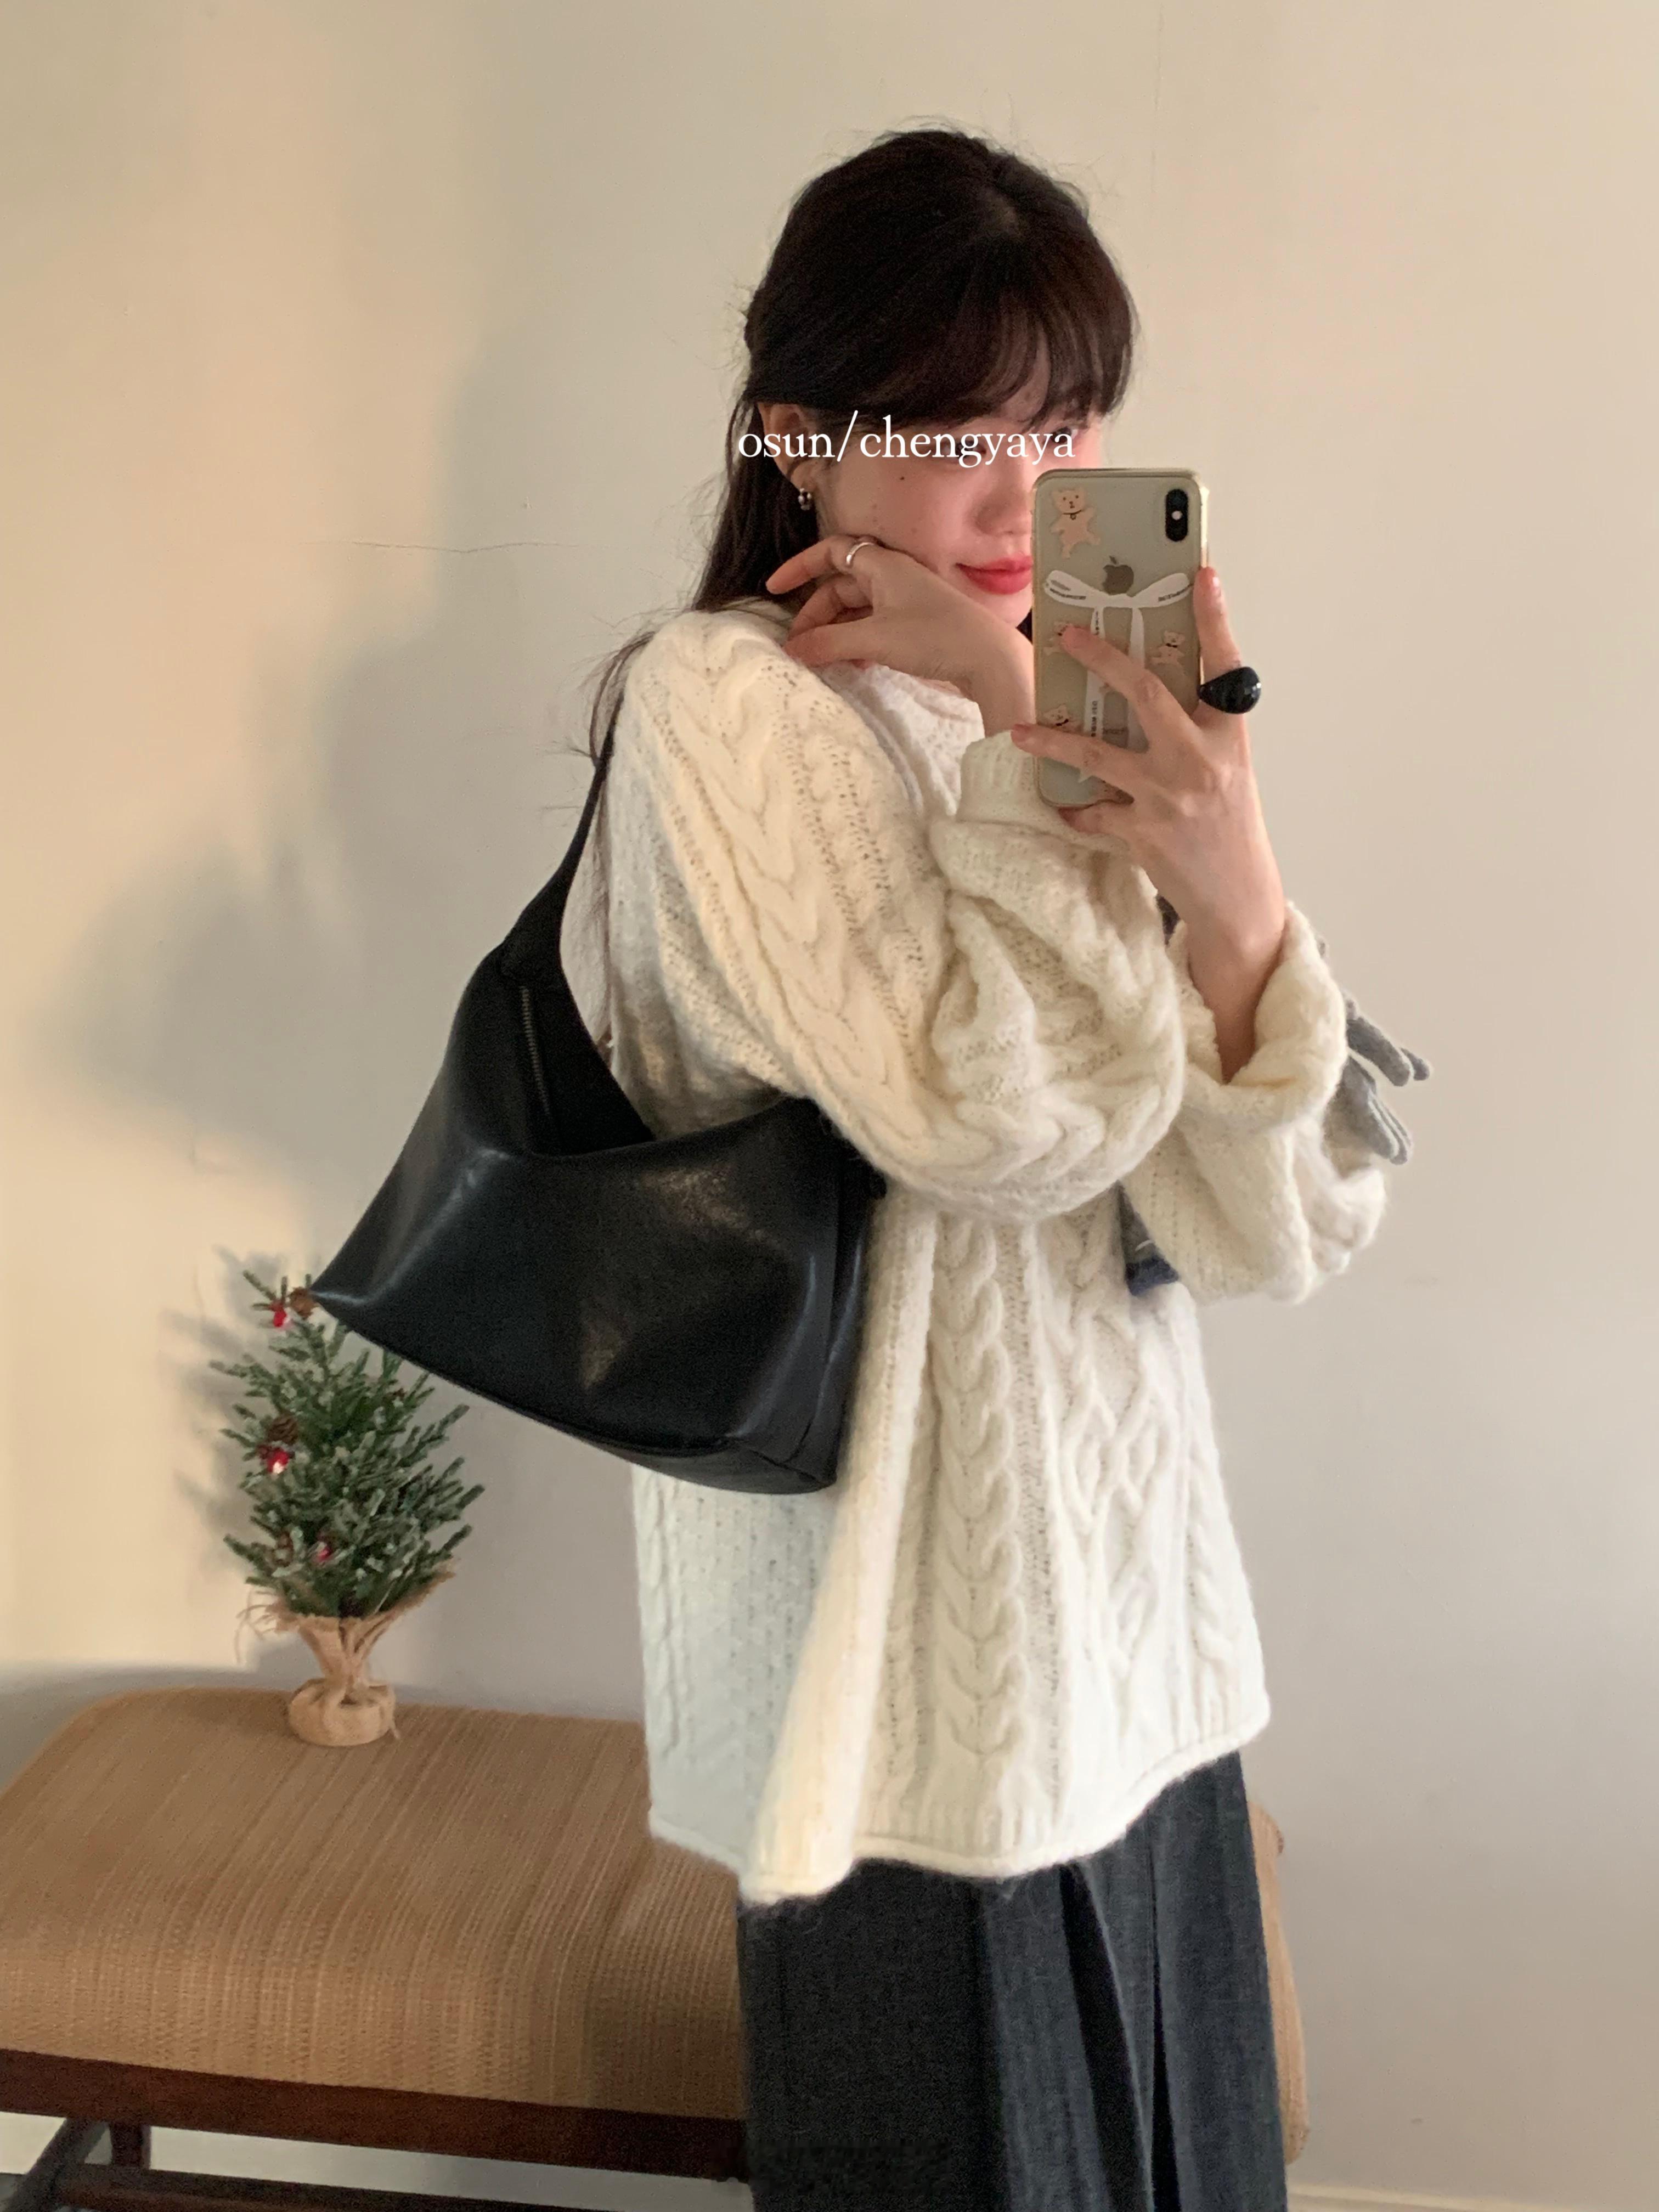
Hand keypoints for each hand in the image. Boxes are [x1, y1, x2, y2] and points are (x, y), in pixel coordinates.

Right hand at [764, 535, 1027, 715]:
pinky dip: (856, 642)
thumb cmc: (935, 637)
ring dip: (835, 632)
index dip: (801, 567)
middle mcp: (894, 577)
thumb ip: (829, 643)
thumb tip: (793, 649)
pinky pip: (874, 627)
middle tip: (798, 645)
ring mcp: (906, 601)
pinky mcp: (916, 626)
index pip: (832, 552)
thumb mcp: (875, 639)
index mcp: (883, 565)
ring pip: (857, 610)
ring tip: (819, 659)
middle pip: (841, 586)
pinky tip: (851, 665)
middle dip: (816, 613)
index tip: (774, 588)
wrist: (990, 659)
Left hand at [1011, 567, 1284, 961]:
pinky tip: (1065, 806)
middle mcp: (1201, 761)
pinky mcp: (1142, 833)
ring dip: (1054, 743)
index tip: (1201, 575)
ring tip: (1023, 732)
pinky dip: (1075, 809)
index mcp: (1229, 736)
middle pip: (1146, 694)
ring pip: (1098, 756)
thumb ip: (1197, 730)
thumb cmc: (1229, 825)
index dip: (1214, 619)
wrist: (1237, 895)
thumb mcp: (1226, 768)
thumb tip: (1150, 691)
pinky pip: (1091, 813)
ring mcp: (1168, 797)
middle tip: (1069, 636)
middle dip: (1103, 660)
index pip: (1225, 666)